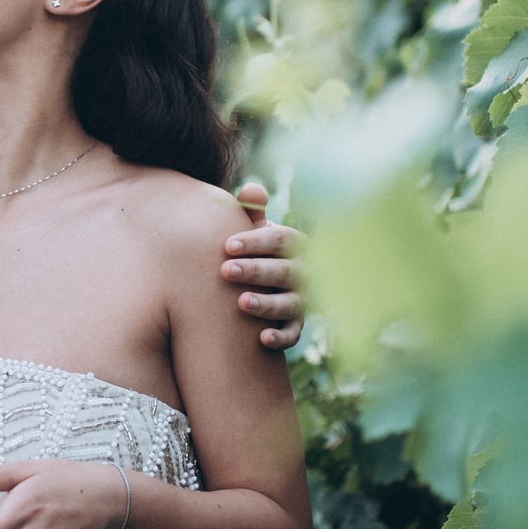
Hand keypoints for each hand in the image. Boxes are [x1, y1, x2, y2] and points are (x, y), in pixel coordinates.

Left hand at [226, 182, 306, 350]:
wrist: (254, 285)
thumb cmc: (249, 251)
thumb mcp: (250, 231)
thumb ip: (249, 212)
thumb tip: (251, 190)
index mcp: (293, 245)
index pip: (282, 239)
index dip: (256, 241)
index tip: (227, 245)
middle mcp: (302, 272)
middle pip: (284, 271)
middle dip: (255, 270)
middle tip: (225, 271)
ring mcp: (300, 300)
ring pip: (289, 303)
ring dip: (267, 303)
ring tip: (241, 303)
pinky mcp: (294, 325)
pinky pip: (293, 333)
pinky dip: (281, 337)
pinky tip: (261, 338)